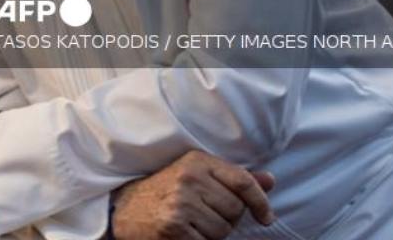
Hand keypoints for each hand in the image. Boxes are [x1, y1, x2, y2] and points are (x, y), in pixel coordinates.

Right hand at [112, 150, 275, 239]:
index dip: (261, 201)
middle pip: (235, 209)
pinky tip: (185, 233)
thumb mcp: (196, 174)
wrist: (123, 207)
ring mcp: (180, 203)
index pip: (243, 181)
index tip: (266, 217)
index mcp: (197, 161)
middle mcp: (189, 178)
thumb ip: (232, 178)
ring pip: (223, 230)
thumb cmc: (164, 191)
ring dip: (213, 234)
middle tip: (205, 215)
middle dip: (227, 218)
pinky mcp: (173, 227)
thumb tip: (270, 180)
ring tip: (193, 224)